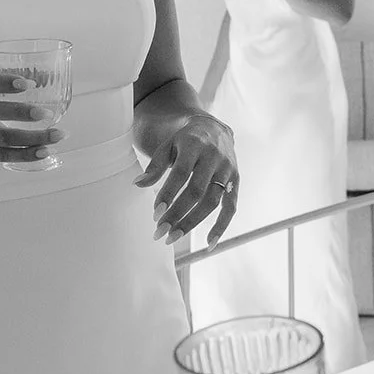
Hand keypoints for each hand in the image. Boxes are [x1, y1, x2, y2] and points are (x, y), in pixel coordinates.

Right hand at [0, 73, 65, 167]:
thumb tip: (43, 78)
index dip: (2, 82)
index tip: (28, 84)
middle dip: (20, 113)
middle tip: (47, 113)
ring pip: (1, 139)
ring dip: (32, 138)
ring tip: (57, 135)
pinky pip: (0, 156)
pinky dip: (24, 154)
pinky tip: (44, 151)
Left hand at [135, 113, 237, 245]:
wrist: (215, 129)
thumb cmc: (185, 141)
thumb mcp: (168, 146)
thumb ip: (155, 166)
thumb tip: (137, 184)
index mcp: (194, 146)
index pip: (180, 174)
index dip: (168, 194)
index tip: (155, 214)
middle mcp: (214, 158)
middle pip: (196, 191)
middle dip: (178, 214)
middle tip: (160, 232)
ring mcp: (227, 170)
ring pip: (212, 202)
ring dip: (192, 223)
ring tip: (173, 237)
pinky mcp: (236, 181)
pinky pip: (231, 207)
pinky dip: (221, 227)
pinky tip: (208, 244)